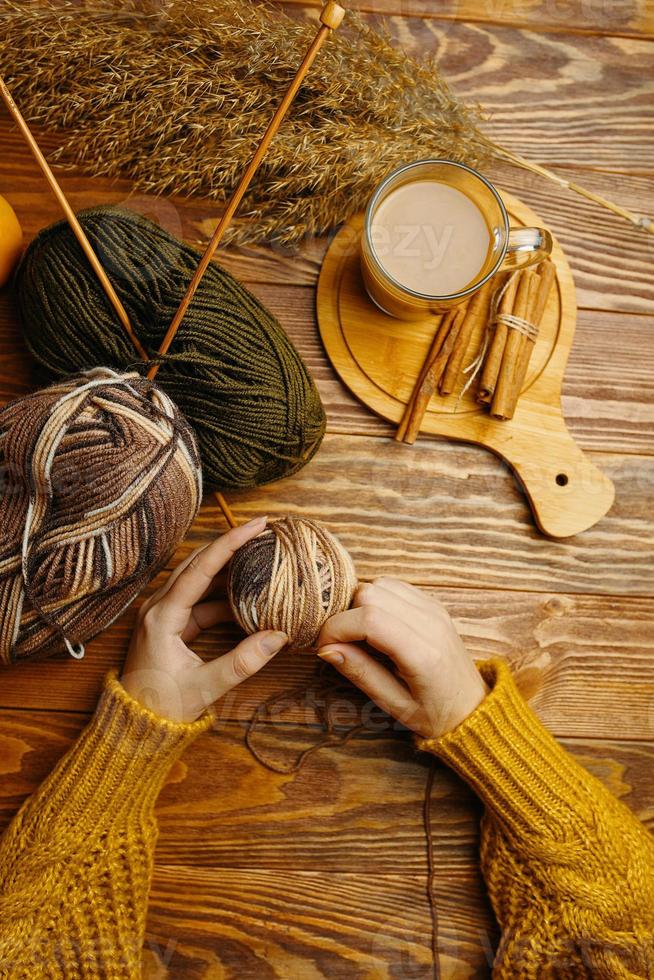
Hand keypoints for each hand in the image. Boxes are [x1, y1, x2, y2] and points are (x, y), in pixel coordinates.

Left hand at [120, 517, 287, 722]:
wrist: (134, 725)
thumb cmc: (162, 707)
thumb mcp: (205, 687)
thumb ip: (242, 662)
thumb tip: (278, 637)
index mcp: (162, 616)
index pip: (200, 569)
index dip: (229, 544)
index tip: (256, 526)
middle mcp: (158, 607)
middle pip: (198, 564)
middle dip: (230, 546)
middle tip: (261, 531)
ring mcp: (163, 614)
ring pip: (198, 579)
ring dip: (228, 569)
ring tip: (258, 557)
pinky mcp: (170, 624)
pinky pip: (200, 600)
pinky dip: (223, 595)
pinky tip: (246, 596)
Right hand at [317, 578, 486, 738]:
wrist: (473, 709)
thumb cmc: (436, 715)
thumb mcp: (395, 705)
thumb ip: (361, 673)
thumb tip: (326, 648)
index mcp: (423, 653)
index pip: (369, 619)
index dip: (337, 628)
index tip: (324, 647)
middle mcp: (431, 623)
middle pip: (370, 593)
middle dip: (346, 615)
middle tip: (342, 644)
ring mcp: (434, 609)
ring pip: (380, 584)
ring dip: (360, 605)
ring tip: (360, 636)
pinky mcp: (433, 604)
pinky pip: (394, 586)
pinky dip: (377, 599)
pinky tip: (377, 627)